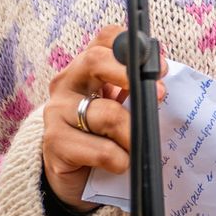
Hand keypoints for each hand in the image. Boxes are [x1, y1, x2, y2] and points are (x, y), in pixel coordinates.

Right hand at [40, 25, 167, 210]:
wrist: (73, 178)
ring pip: (106, 113)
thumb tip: (160, 86)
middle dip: (131, 76)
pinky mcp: (54, 143)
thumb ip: (135, 91)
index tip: (158, 68)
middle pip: (96, 60)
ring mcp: (55, 111)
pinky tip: (120, 165)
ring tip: (137, 147)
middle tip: (157, 96)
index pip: (105, 38)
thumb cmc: (103, 137)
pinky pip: (101, 150)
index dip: (133, 47)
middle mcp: (66, 83)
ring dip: (132, 134)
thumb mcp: (120, 107)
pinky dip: (120, 160)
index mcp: (85, 68)